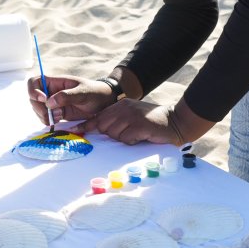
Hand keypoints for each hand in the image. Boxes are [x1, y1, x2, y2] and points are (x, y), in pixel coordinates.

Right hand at [27, 75, 115, 125]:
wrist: (105, 103)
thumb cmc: (95, 93)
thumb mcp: (83, 93)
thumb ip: (66, 96)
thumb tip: (48, 102)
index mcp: (56, 82)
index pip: (35, 81)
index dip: (34, 90)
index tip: (44, 99)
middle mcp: (52, 91)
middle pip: (33, 98)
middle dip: (39, 108)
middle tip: (51, 115)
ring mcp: (54, 103)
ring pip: (38, 109)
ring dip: (43, 116)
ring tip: (58, 118)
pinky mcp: (58, 113)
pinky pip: (46, 117)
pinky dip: (48, 121)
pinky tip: (59, 121)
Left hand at [69, 99, 183, 145]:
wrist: (175, 122)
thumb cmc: (151, 124)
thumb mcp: (132, 118)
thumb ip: (117, 122)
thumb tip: (97, 132)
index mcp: (121, 106)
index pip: (99, 117)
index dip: (86, 126)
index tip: (72, 131)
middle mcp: (125, 108)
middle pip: (103, 126)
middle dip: (110, 135)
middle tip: (127, 135)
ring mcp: (132, 116)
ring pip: (114, 134)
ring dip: (123, 139)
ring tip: (136, 135)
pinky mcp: (140, 125)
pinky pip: (126, 138)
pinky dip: (132, 141)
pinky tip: (141, 137)